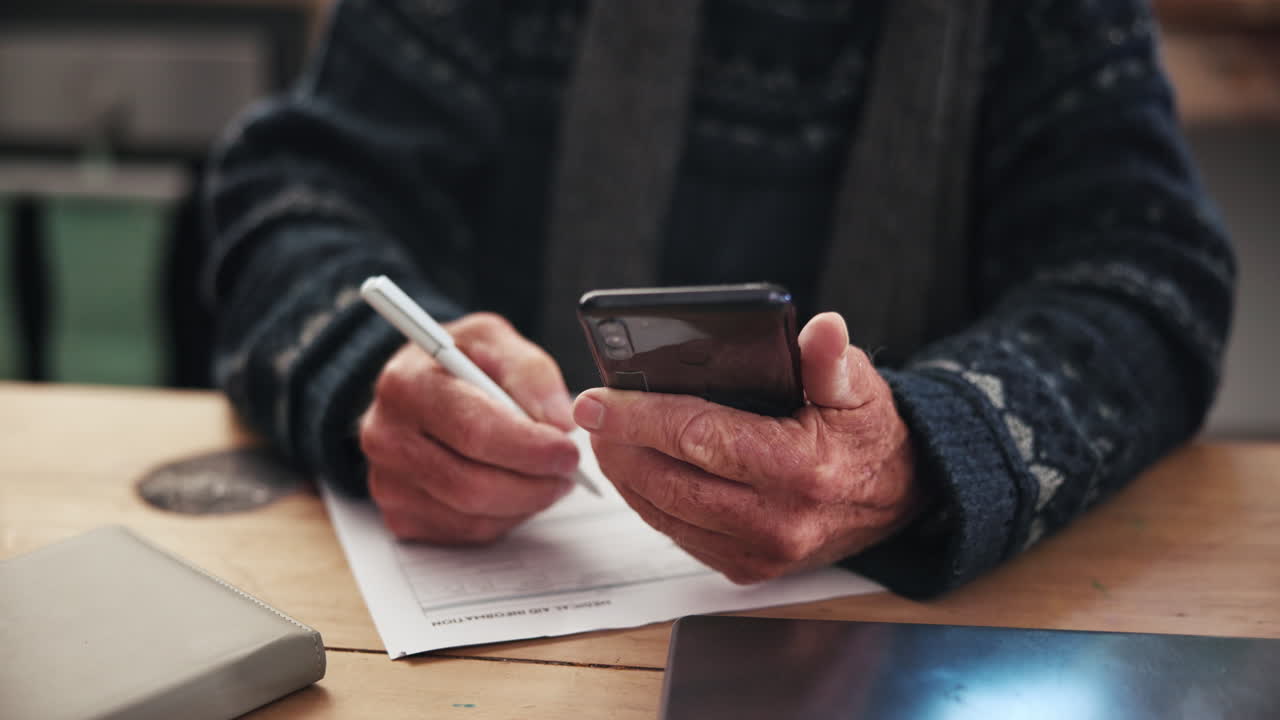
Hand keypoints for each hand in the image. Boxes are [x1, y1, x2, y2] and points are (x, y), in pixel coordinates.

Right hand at [359, 313, 578, 542]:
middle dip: (533, 484)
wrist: (419, 386)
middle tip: (568, 472)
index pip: (473, 431)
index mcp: (407, 384)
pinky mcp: (399, 515)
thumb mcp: (496, 341)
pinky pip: (465, 531)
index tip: (567, 450)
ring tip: (549, 477)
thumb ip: (531, 373)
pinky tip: (516, 490)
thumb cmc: (460, 362)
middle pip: (471, 484)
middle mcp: (386, 437)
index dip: (528, 447)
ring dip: (524, 503)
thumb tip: (559, 422)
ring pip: (472, 516)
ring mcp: (387, 482)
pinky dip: (503, 517)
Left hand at [574, 312, 922, 582]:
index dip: (640, 417)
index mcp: (801, 468)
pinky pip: (682, 537)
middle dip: (620, 446)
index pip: (698, 438)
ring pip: (667, 514)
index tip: (597, 401)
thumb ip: (831, 359)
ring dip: (628, 477)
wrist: (898, 496)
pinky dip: (652, 504)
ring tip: (606, 440)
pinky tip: (638, 473)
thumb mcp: (859, 386)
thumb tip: (822, 328)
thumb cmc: (867, 434)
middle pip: (669, 481)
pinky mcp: (749, 569)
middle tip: (592, 417)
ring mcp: (761, 552)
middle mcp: (779, 520)